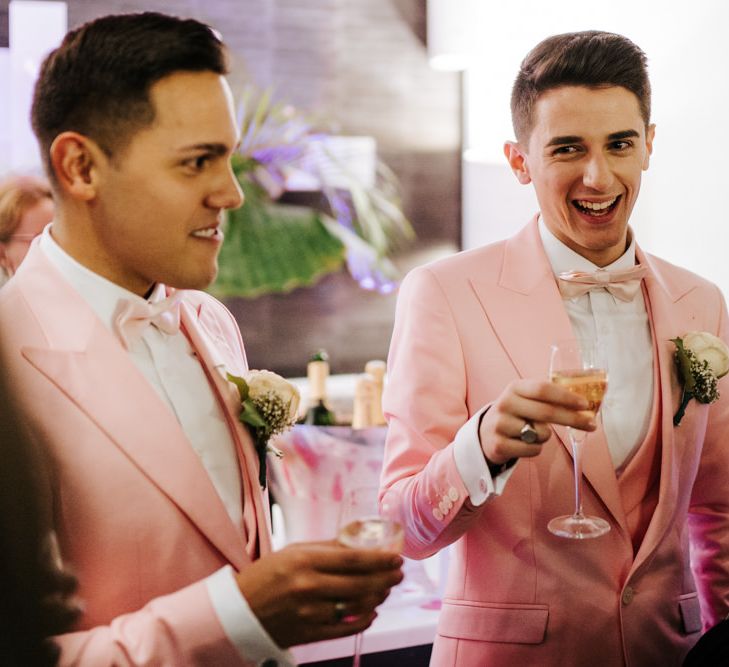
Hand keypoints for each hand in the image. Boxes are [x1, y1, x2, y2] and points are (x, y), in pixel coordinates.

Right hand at [235, 540, 403, 647]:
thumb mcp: (293, 551)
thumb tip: (359, 541)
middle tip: (398, 573)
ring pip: (357, 606)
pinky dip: (364, 619)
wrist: (238, 611)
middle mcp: (309, 586)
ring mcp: (310, 612)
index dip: (380, 559)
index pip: (353, 559)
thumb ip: (327, 548)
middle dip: (386, 578)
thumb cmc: (266, 575)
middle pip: (361, 583)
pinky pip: (347, 628)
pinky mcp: (310, 633)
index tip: (396, 557)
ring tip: (385, 589)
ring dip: (378, 597)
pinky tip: (371, 611)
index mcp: (305, 560)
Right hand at [478, 379, 595, 464]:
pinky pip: (533, 450)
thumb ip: (547, 398)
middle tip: (591, 425)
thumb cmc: (515, 414)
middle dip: (573, 419)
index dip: (565, 396)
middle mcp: (505, 403)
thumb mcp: (525, 399)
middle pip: (546, 412)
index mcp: (514, 388)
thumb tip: (583, 404)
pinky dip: (535, 449)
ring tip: (532, 433)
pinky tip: (523, 444)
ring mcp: (500, 424)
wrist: (485, 434)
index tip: (584, 404)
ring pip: (542, 434)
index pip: (543, 389)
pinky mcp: (499, 445)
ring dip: (546, 436)